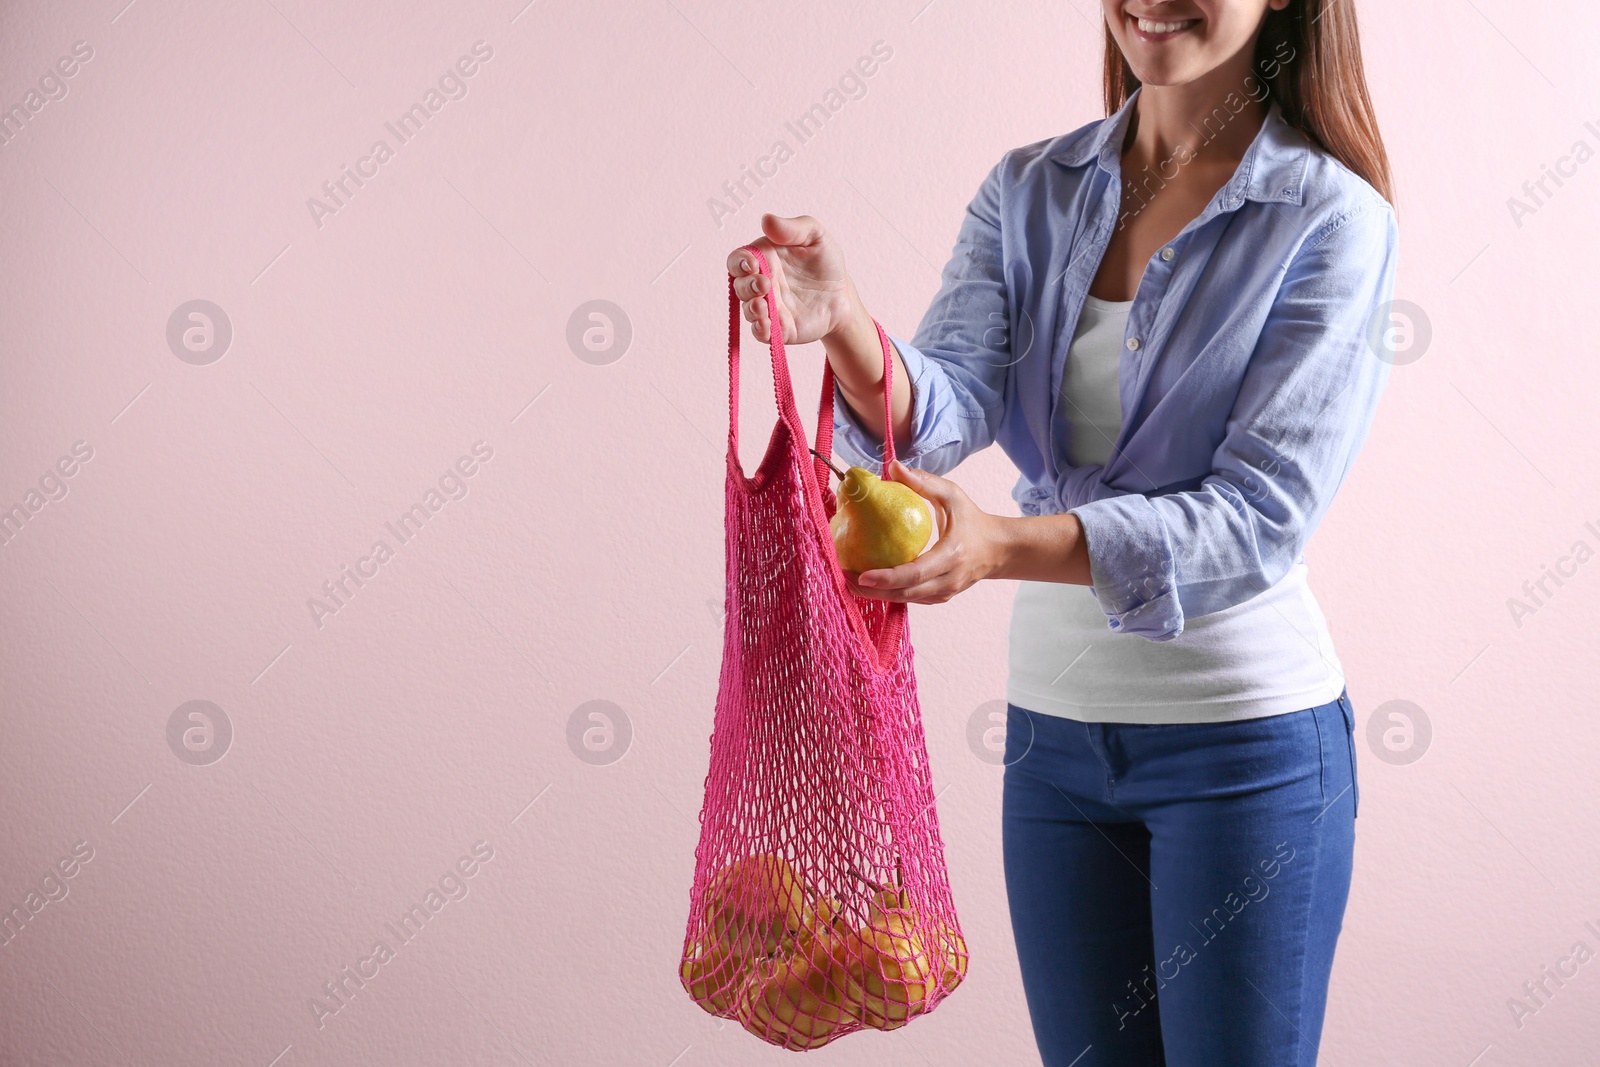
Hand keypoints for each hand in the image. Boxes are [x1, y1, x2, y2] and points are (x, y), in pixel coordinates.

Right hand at [727, 214, 859, 346]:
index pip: (738, 260)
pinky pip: (761, 333)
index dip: (739, 262)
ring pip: (748, 310)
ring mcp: (768, 307)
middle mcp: (761, 284)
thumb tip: (766, 220)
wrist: (843, 294)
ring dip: (751, 309)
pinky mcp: (779, 328)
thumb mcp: (815, 236)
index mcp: (763, 259)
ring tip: (763, 307)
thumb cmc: (825, 262)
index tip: (752, 263)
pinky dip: (760, 330)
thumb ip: (791, 228)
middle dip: (747, 286)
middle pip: (739, 286)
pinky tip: (765, 326)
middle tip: (764, 284)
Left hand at [849, 461, 1010, 604]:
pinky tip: (869, 586)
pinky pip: (912, 599)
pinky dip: (890, 594)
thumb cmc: (973, 519)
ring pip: (906, 600)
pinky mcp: (941, 597)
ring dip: (877, 595)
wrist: (999, 550)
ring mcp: (945, 592)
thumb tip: (892, 466)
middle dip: (872, 591)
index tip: (861, 575)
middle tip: (844, 579)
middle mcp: (949, 580)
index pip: (915, 574)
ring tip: (849, 583)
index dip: (887, 578)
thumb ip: (923, 482)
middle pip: (906, 593)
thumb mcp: (953, 495)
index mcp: (952, 556)